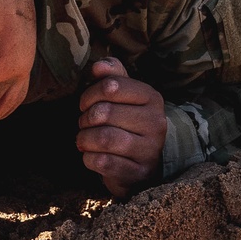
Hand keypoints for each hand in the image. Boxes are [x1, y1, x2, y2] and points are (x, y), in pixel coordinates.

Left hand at [76, 56, 166, 197]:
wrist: (141, 164)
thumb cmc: (126, 122)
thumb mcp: (122, 95)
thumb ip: (111, 75)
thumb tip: (98, 66)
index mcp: (152, 97)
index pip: (111, 86)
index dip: (89, 94)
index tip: (85, 104)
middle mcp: (156, 122)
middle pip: (105, 112)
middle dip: (85, 118)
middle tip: (84, 124)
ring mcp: (150, 150)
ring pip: (104, 138)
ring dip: (85, 138)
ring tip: (84, 139)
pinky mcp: (139, 173)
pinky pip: (104, 162)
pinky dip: (89, 158)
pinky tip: (90, 156)